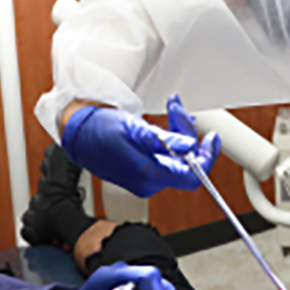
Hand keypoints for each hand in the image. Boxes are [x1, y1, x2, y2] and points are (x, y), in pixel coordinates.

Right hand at [60, 95, 219, 197]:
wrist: (78, 133)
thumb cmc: (100, 132)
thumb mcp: (135, 130)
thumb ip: (163, 140)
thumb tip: (189, 145)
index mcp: (150, 175)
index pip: (192, 176)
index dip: (206, 157)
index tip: (211, 137)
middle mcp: (150, 181)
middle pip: (185, 160)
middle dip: (186, 131)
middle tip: (177, 108)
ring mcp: (146, 176)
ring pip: (176, 155)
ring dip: (178, 130)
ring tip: (171, 108)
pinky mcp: (143, 168)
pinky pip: (166, 154)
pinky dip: (169, 137)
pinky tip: (166, 122)